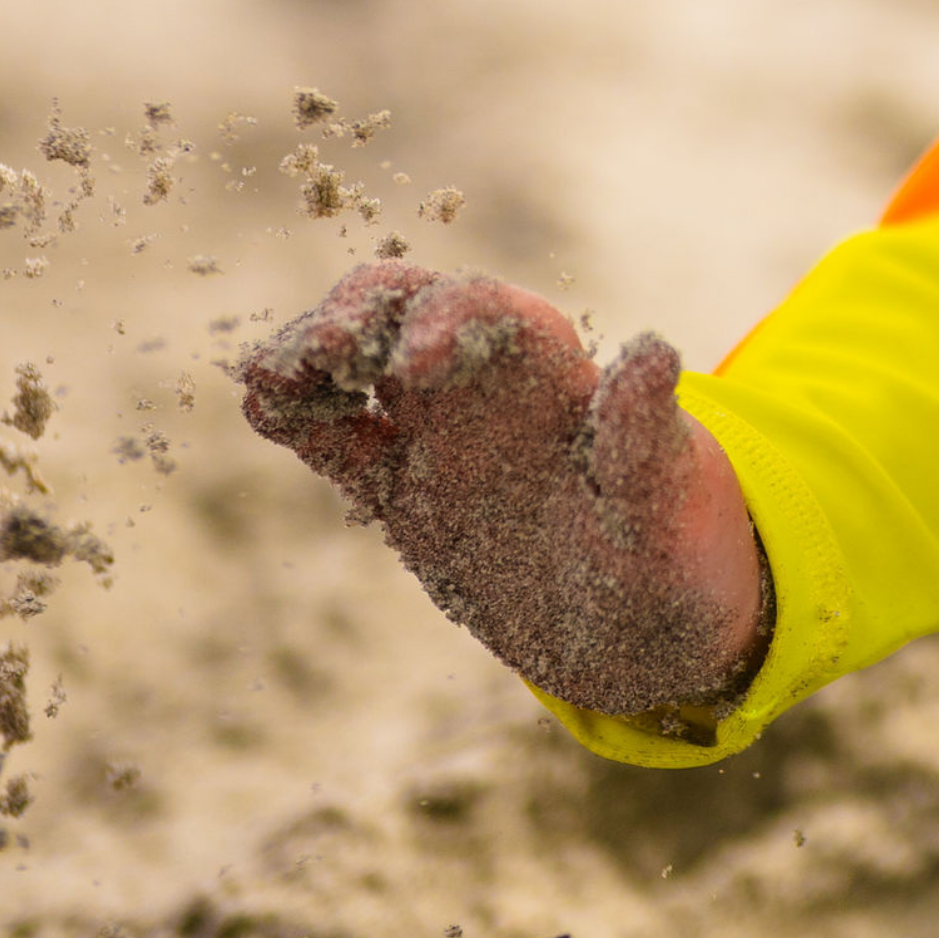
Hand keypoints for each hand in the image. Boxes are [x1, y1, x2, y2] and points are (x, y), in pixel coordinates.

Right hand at [239, 261, 766, 720]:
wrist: (644, 627)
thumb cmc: (675, 553)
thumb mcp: (667, 502)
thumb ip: (644, 433)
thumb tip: (655, 348)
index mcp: (554, 376)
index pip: (491, 312)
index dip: (448, 320)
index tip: (411, 365)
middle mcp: (489, 388)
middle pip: (410, 310)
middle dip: (360, 314)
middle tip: (319, 353)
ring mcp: (438, 434)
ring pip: (358, 363)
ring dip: (312, 354)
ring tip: (272, 378)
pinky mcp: (400, 488)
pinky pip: (336, 435)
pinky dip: (297, 413)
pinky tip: (264, 406)